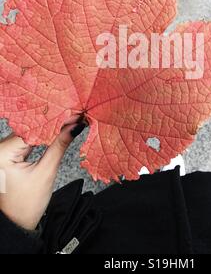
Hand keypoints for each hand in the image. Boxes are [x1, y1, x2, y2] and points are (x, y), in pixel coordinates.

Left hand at [0, 116, 83, 230]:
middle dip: (54, 121)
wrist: (15, 224)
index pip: (34, 128)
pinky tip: (56, 130)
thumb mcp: (46, 173)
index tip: (75, 114)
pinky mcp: (8, 153)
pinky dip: (42, 135)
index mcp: (3, 152)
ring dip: (49, 127)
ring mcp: (3, 150)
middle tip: (75, 115)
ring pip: (31, 131)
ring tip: (69, 120)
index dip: (56, 120)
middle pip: (32, 127)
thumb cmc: (26, 205)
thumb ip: (60, 146)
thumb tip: (75, 126)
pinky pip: (27, 138)